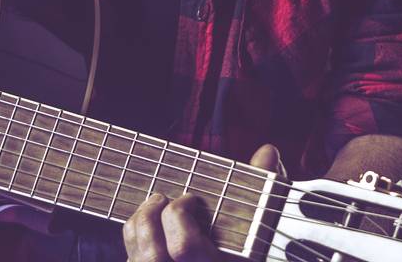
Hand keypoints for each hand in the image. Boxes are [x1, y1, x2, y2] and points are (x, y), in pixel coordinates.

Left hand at [121, 144, 282, 259]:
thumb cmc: (242, 250)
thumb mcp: (256, 229)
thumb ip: (261, 189)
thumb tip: (268, 151)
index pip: (183, 247)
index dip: (179, 216)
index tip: (190, 197)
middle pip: (153, 255)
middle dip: (150, 217)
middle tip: (163, 198)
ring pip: (137, 258)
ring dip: (139, 224)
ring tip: (154, 206)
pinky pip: (133, 259)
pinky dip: (134, 237)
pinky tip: (149, 225)